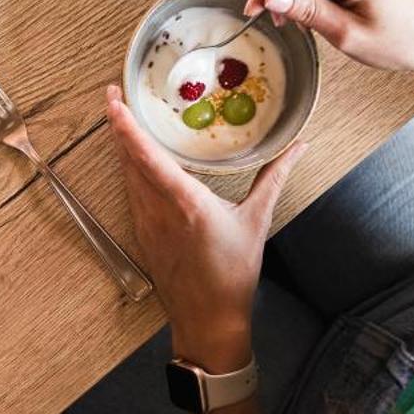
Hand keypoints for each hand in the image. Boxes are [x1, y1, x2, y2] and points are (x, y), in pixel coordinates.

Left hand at [104, 85, 305, 369]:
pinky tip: (132, 158)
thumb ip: (275, 177)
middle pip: (128, 159)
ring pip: (126, 175)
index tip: (114, 99)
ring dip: (121, 145)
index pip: (146, 156)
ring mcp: (145, 223)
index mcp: (185, 202)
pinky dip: (129, 170)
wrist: (209, 321)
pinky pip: (130, 193)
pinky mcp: (142, 234)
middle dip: (118, 124)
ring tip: (121, 116)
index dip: (126, 125)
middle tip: (114, 93)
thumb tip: (299, 146)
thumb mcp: (256, 220)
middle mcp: (158, 209)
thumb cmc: (234, 274)